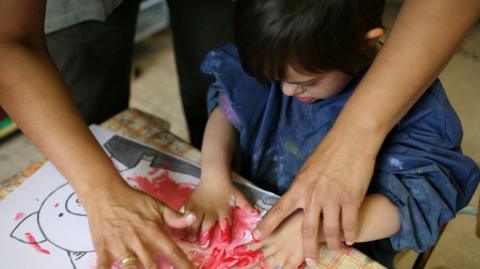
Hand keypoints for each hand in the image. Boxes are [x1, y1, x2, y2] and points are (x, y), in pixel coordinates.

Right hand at [83, 184, 195, 268]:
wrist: (104, 193)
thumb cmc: (132, 200)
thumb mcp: (156, 205)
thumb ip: (174, 216)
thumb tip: (193, 218)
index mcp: (153, 232)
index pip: (173, 253)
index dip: (184, 265)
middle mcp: (139, 242)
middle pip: (153, 267)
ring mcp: (120, 247)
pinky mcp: (103, 250)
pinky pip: (104, 267)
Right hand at [185, 179, 252, 246]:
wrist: (215, 176)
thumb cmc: (227, 188)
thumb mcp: (239, 196)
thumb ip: (246, 206)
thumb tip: (256, 213)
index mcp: (223, 210)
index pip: (225, 223)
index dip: (226, 233)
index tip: (225, 242)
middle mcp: (211, 210)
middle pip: (207, 224)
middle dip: (205, 235)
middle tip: (204, 245)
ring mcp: (199, 207)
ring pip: (195, 221)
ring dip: (193, 231)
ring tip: (191, 239)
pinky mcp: (190, 203)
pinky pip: (185, 213)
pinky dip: (183, 221)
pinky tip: (180, 228)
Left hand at [253, 127, 376, 264]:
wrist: (352, 139)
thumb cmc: (329, 151)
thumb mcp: (307, 168)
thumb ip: (302, 187)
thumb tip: (297, 200)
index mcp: (299, 186)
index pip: (279, 210)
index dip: (267, 225)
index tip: (257, 237)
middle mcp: (313, 195)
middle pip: (307, 230)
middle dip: (306, 249)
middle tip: (308, 261)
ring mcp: (333, 198)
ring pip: (331, 231)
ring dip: (334, 244)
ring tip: (336, 249)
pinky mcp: (352, 199)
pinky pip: (350, 224)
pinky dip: (350, 234)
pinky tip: (350, 239)